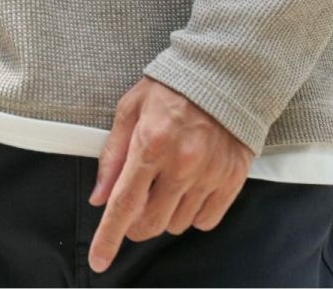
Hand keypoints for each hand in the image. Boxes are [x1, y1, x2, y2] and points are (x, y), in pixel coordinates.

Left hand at [86, 76, 254, 273]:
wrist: (223, 72)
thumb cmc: (172, 86)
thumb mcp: (131, 108)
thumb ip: (113, 154)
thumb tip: (99, 196)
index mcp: (151, 143)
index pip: (124, 204)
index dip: (109, 237)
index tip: (99, 260)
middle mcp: (181, 163)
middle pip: (150, 223)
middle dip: (135, 224)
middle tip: (136, 204)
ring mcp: (209, 174)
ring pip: (176, 224)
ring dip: (164, 214)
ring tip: (168, 182)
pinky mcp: (232, 179)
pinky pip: (206, 221)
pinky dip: (193, 214)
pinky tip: (190, 188)